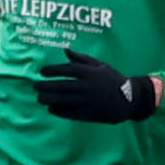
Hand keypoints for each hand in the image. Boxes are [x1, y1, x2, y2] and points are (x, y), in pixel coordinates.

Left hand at [34, 49, 159, 121]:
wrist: (129, 99)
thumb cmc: (112, 79)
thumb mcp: (101, 65)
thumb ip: (82, 58)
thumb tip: (65, 50)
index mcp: (91, 73)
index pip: (67, 70)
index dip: (53, 70)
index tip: (42, 72)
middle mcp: (89, 86)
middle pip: (63, 86)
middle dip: (46, 86)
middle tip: (35, 86)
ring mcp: (89, 101)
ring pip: (64, 100)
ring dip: (49, 98)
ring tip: (40, 97)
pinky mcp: (90, 114)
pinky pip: (71, 112)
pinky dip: (59, 110)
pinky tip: (51, 108)